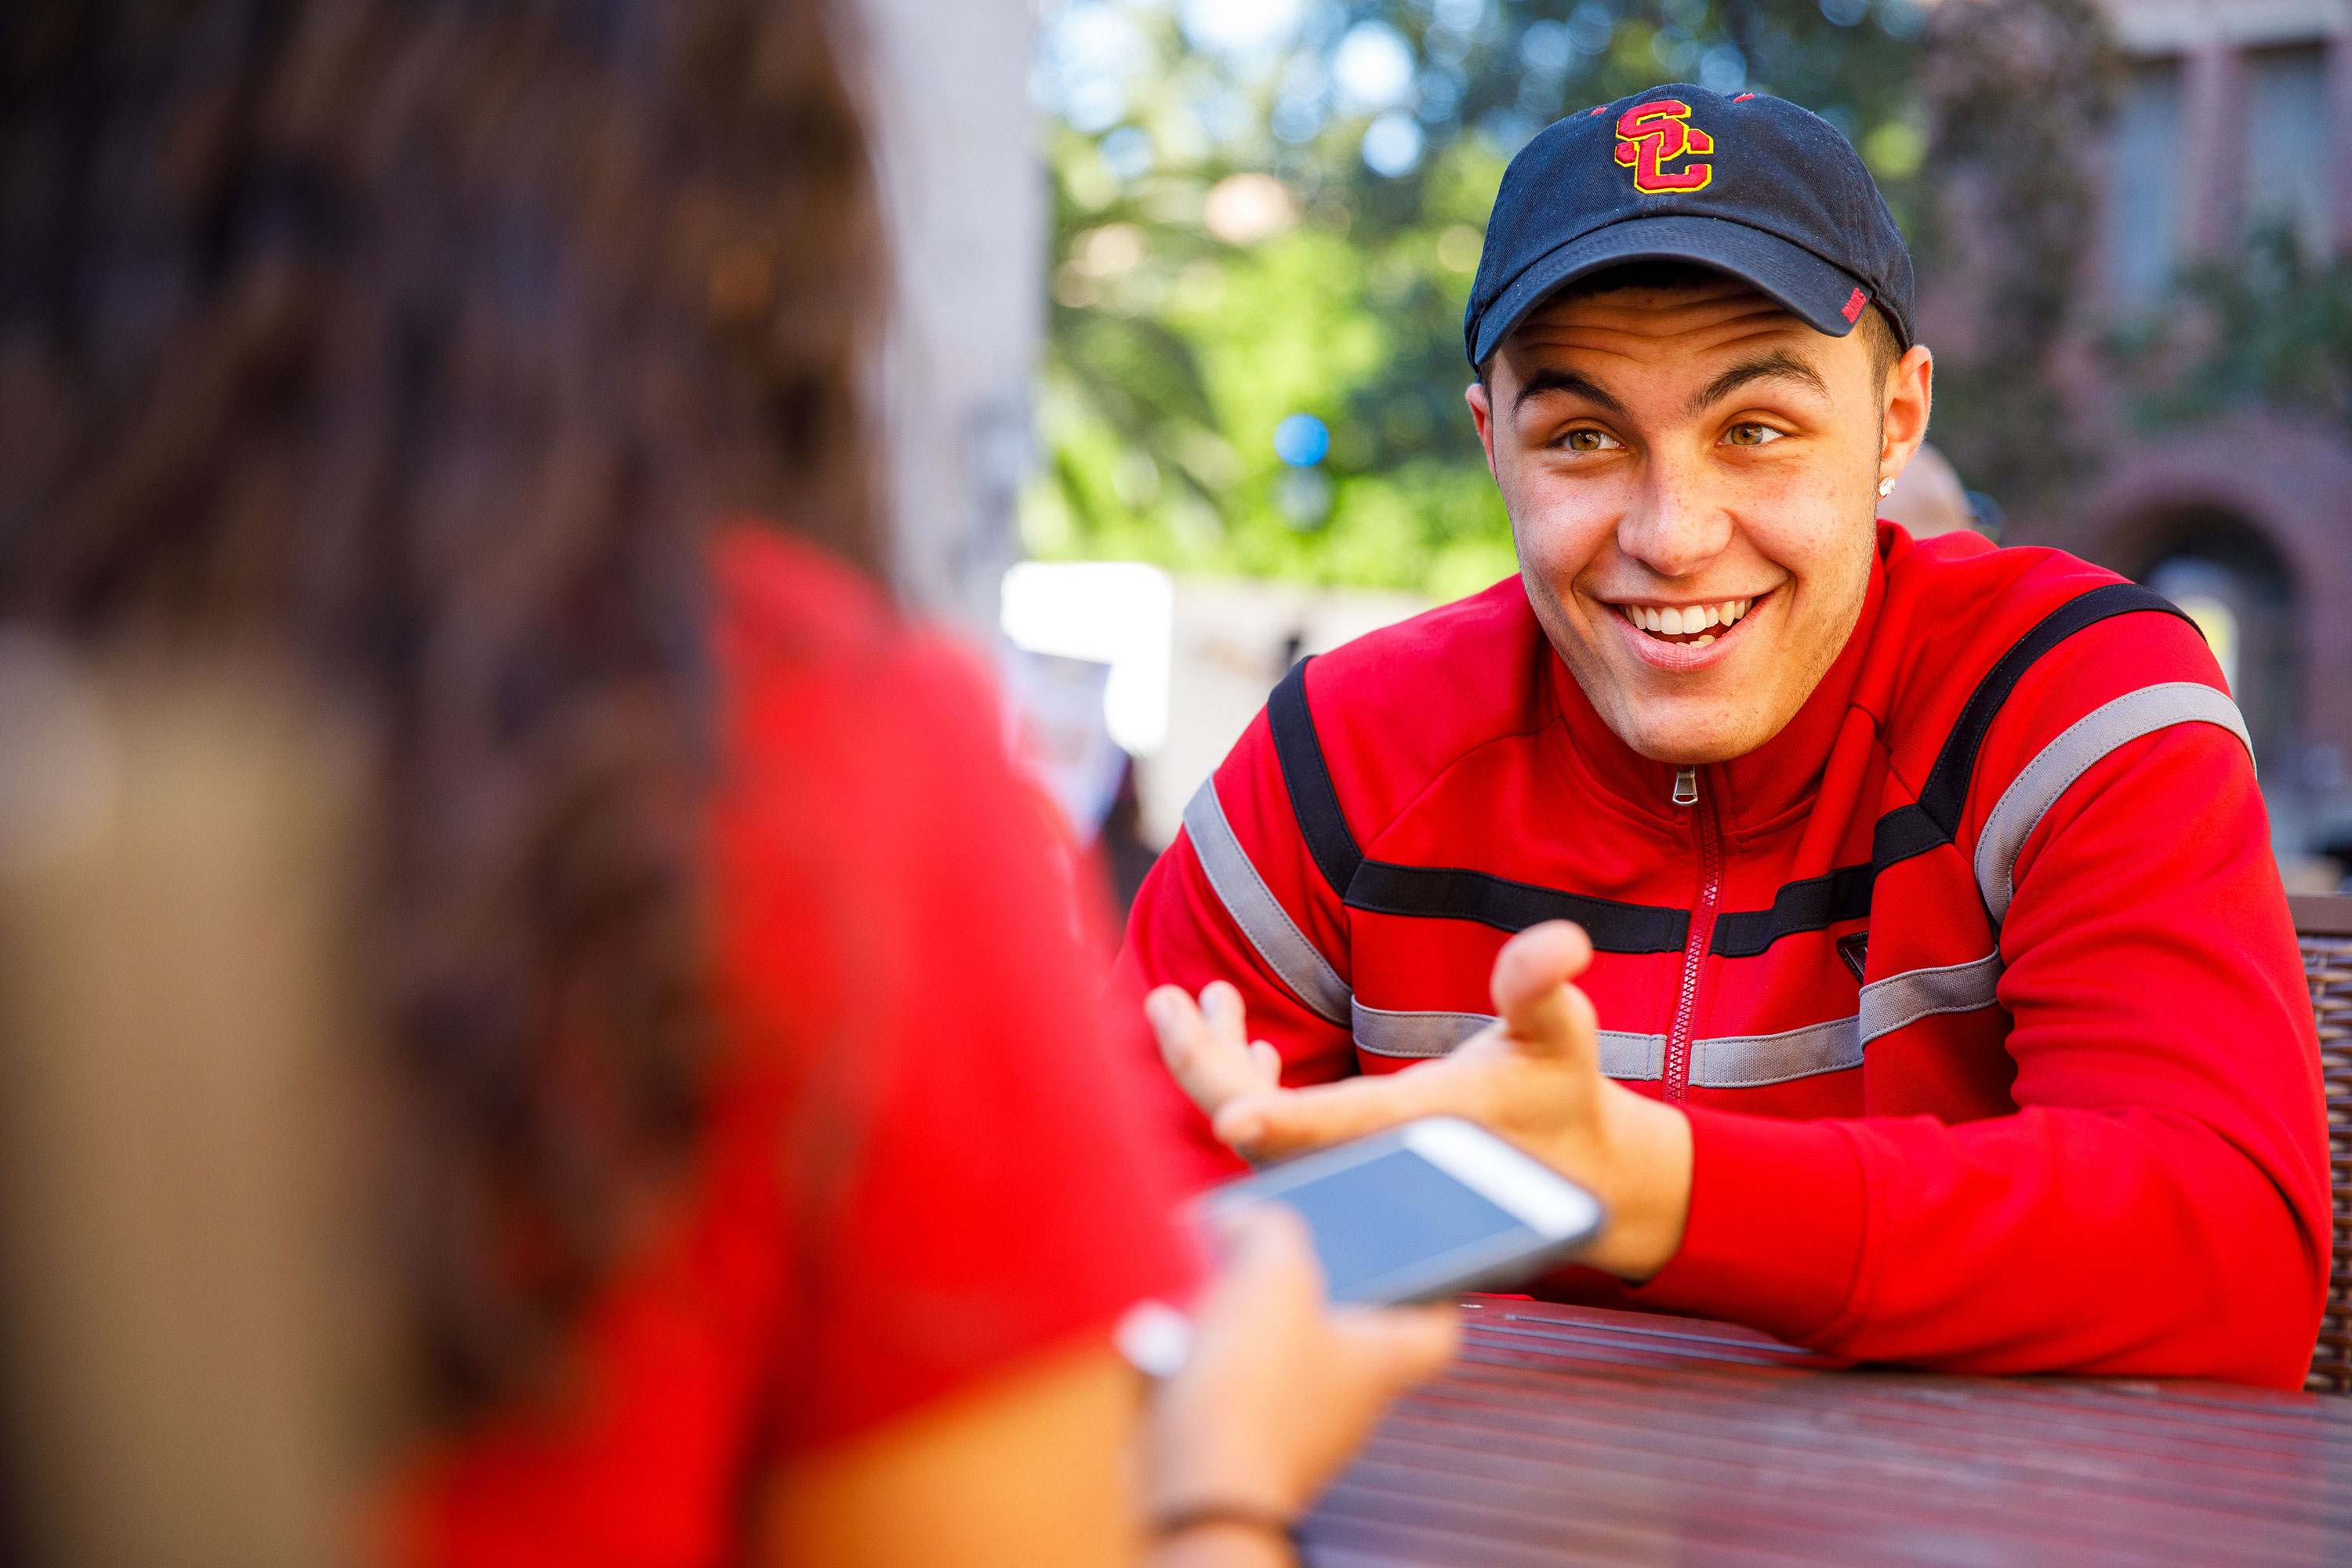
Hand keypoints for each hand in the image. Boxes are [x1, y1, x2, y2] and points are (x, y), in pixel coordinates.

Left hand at [1145, 923, 1694, 1279]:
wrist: (1567, 1176)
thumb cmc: (1559, 1092)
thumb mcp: (1561, 1033)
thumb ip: (1541, 986)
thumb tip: (1562, 941)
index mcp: (1421, 1128)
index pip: (1344, 1130)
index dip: (1286, 1121)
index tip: (1230, 1114)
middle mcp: (1373, 1163)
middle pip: (1268, 1134)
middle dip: (1206, 1068)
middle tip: (1165, 1000)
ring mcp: (1351, 1174)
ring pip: (1261, 1136)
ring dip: (1219, 1068)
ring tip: (1196, 1000)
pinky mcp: (1342, 1170)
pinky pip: (1273, 1141)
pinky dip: (1247, 1090)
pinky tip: (1250, 1042)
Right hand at [1145, 1205, 1455, 1537]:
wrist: (1192, 1487)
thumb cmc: (1254, 1391)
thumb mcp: (1272, 1275)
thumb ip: (1270, 1230)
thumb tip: (1248, 1220)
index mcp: (1379, 1359)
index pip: (1437, 1327)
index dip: (1432, 1286)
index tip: (1416, 1257)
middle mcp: (1347, 1401)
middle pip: (1344, 1329)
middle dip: (1303, 1283)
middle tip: (1269, 1246)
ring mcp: (1294, 1428)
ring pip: (1281, 1355)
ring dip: (1244, 1316)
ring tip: (1207, 1280)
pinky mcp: (1241, 1446)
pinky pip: (1231, 1385)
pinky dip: (1206, 1355)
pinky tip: (1175, 1331)